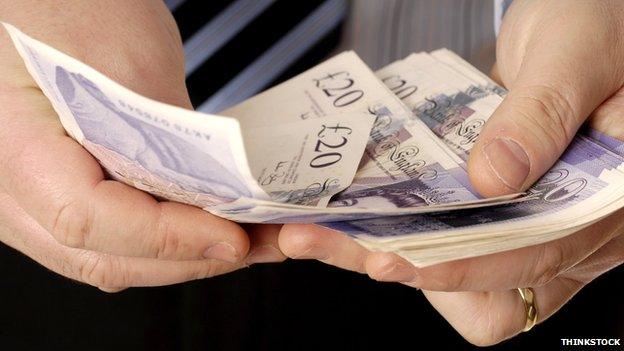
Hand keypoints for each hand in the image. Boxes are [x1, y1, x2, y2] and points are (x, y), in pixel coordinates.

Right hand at [0, 0, 284, 291]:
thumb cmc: (59, 1)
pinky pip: (113, 236)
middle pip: (106, 254)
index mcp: (10, 144)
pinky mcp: (60, 192)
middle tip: (264, 243)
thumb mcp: (125, 54)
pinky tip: (210, 226)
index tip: (232, 236)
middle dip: (193, 258)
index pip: (88, 219)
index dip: (168, 237)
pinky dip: (166, 238)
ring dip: (187, 256)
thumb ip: (166, 133)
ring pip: (112, 255)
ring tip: (253, 239)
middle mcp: (8, 187)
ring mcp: (28, 198)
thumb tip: (215, 193)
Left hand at [278, 0, 623, 344]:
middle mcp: (576, 222)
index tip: (401, 261)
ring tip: (337, 235)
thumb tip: (494, 179)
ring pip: (466, 264)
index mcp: (611, 200)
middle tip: (356, 247)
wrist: (591, 14)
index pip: (539, 254)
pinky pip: (452, 232)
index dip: (468, 267)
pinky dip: (408, 228)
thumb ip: (543, 113)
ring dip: (400, 252)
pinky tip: (362, 215)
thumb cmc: (603, 23)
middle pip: (496, 284)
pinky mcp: (500, 202)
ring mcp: (535, 216)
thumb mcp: (576, 54)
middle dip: (419, 269)